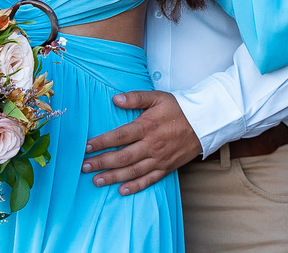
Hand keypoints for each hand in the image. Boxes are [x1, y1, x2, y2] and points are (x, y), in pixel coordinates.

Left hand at [81, 91, 201, 195]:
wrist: (204, 122)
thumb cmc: (178, 108)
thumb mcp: (157, 97)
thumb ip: (135, 98)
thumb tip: (115, 99)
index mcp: (147, 126)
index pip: (119, 136)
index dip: (101, 142)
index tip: (86, 147)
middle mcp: (151, 145)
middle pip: (123, 157)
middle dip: (102, 163)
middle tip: (84, 167)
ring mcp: (159, 159)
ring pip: (133, 171)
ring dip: (113, 177)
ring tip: (96, 181)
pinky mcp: (167, 168)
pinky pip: (150, 180)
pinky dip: (136, 186)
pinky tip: (122, 191)